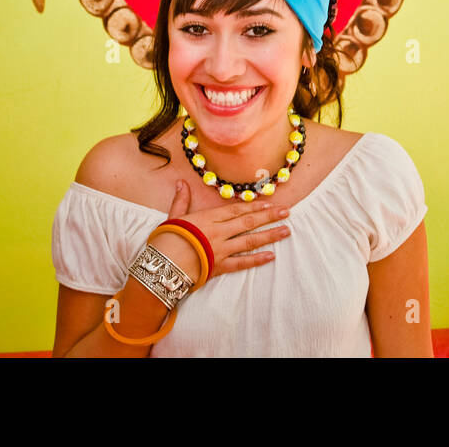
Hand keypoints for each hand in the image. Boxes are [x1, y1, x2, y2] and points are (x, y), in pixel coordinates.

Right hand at [150, 180, 290, 284]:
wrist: (162, 263)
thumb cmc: (166, 238)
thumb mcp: (173, 216)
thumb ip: (181, 200)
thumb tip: (181, 183)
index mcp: (208, 218)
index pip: (236, 210)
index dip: (254, 206)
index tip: (269, 203)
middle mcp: (219, 232)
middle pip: (248, 222)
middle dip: (269, 217)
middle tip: (287, 212)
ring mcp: (221, 249)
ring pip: (250, 241)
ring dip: (269, 235)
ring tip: (286, 231)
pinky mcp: (220, 266)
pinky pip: (242, 263)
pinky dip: (257, 260)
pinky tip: (271, 256)